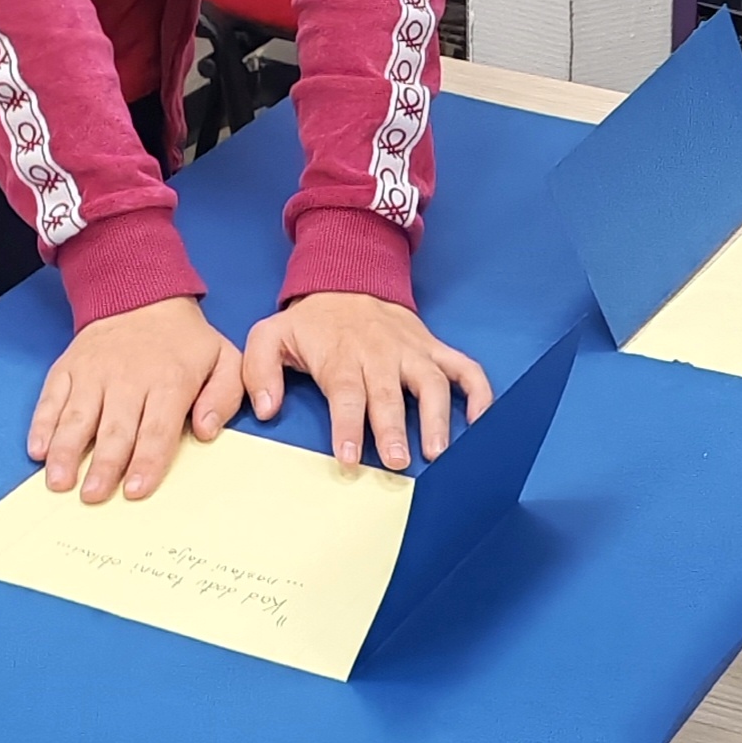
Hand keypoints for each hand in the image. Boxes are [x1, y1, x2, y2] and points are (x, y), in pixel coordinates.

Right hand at [29, 297, 243, 504]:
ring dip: (66, 451)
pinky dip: (42, 424)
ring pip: (77, 416)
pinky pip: (51, 398)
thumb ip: (224, 397)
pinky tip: (38, 451)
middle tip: (93, 496)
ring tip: (59, 483)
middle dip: (103, 465)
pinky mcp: (68, 368)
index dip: (146, 462)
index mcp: (169, 380)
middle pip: (114, 429)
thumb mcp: (223, 359)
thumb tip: (207, 432)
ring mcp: (93, 372)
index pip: (157, 429)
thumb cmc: (184, 341)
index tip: (135, 490)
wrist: (141, 294)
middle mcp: (127, 378)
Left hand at [241, 293, 493, 471]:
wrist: (349, 279)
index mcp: (340, 356)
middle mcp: (381, 354)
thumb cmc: (310, 323)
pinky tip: (482, 421)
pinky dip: (480, 394)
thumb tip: (266, 410)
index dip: (347, 426)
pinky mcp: (434, 349)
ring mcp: (412, 352)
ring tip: (437, 452)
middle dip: (394, 429)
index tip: (349, 456)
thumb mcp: (270, 336)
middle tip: (397, 463)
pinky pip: (466, 369)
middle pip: (389, 394)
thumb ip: (259, 372)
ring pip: (432, 383)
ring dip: (438, 418)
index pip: (345, 393)